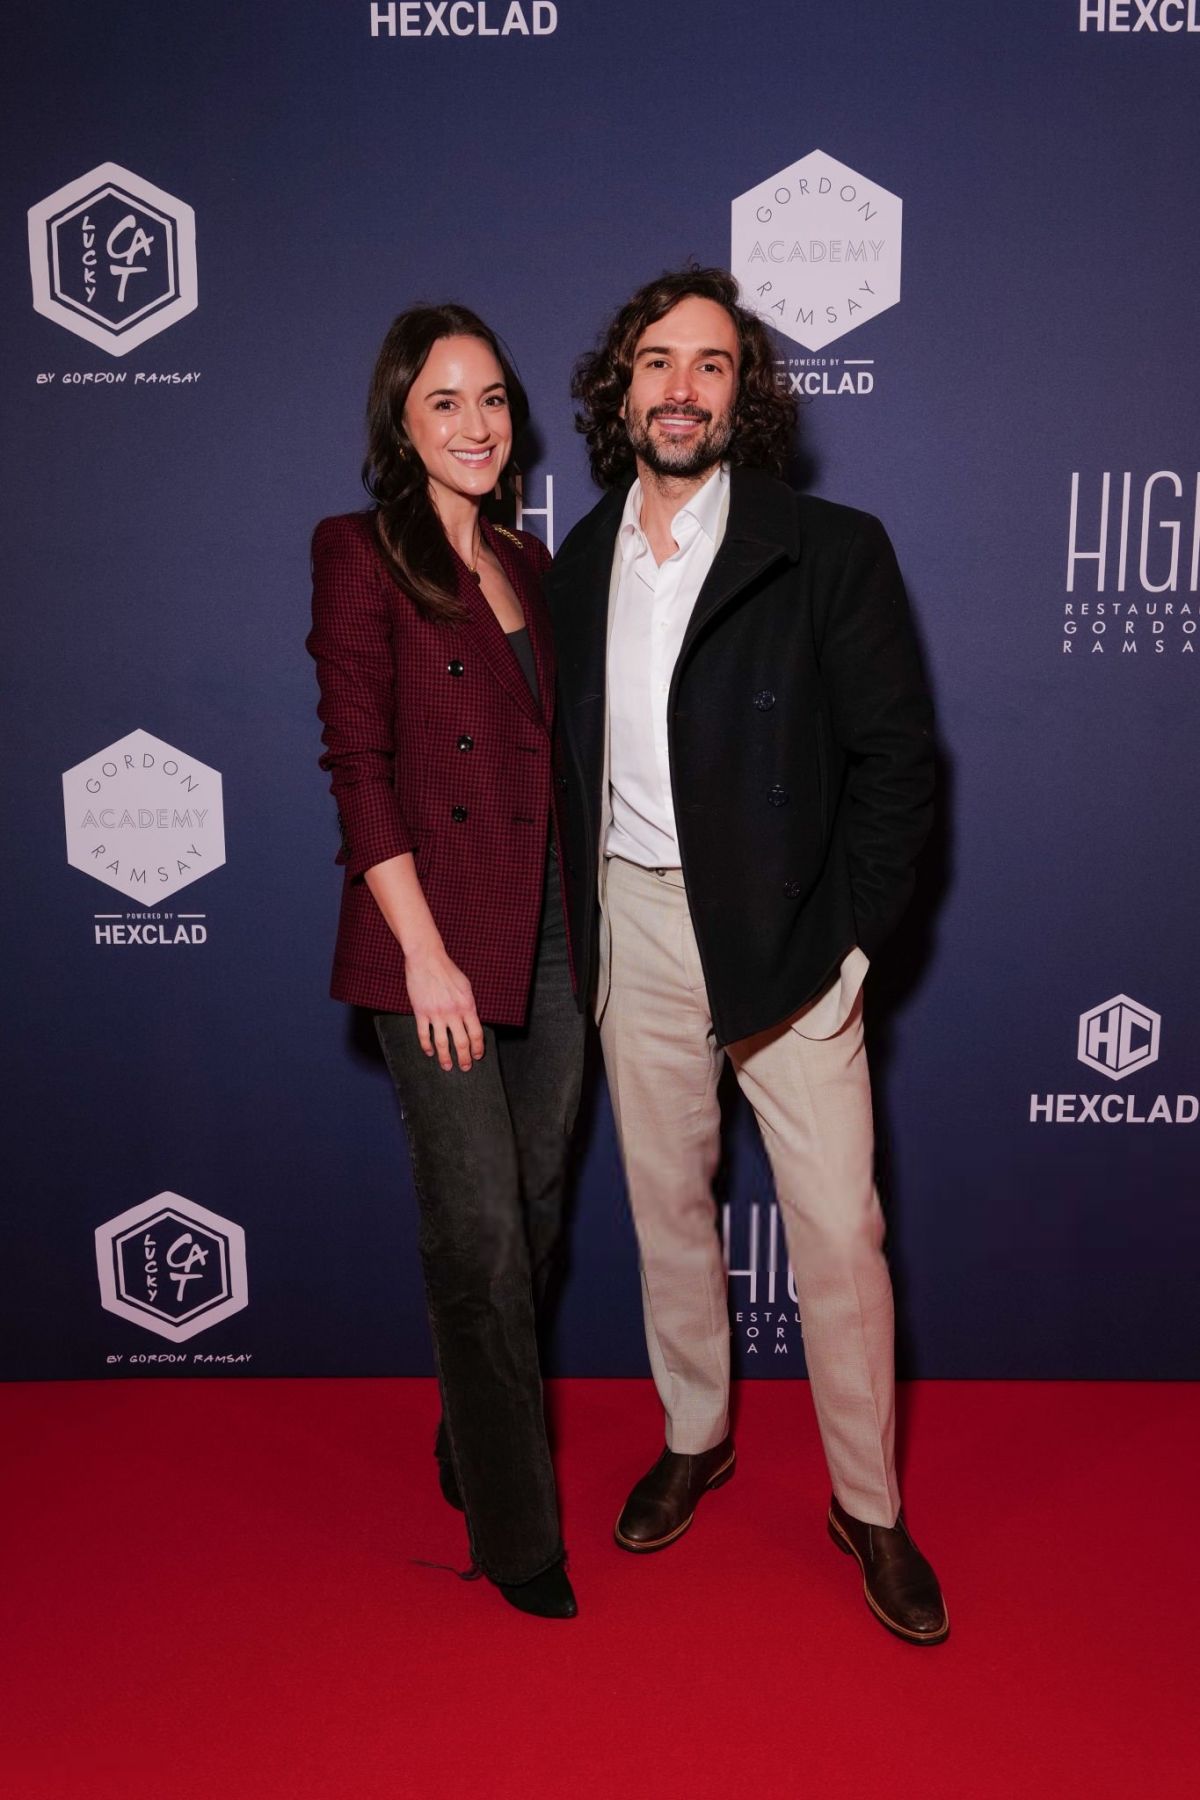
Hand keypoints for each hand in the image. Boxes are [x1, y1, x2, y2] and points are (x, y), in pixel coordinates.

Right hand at [404, 944, 484, 1072]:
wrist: (427, 959)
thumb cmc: (448, 971)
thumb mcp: (466, 987)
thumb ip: (469, 1005)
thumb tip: (472, 1022)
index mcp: (467, 1005)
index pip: (476, 1033)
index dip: (478, 1048)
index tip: (478, 1056)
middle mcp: (453, 1012)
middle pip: (461, 1042)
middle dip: (465, 1058)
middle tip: (465, 1067)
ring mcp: (436, 1013)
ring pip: (442, 1043)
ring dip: (446, 1058)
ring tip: (447, 1067)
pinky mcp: (421, 1012)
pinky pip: (424, 1035)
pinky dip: (427, 1046)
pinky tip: (430, 1052)